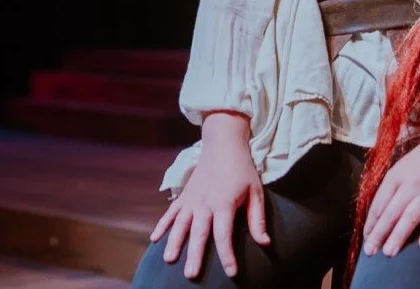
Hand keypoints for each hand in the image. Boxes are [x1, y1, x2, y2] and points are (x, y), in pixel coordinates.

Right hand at [150, 112, 269, 278]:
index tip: (230, 272)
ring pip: (180, 224)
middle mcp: (205, 203)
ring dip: (174, 242)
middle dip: (194, 254)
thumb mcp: (256, 192)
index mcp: (224, 203)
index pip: (224, 234)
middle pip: (199, 233)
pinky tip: (154, 239)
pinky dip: (162, 225)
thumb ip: (257, 219)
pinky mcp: (184, 195)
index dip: (227, 254)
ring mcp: (191, 199)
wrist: (223, 144)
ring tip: (169, 260)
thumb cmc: (242, 169)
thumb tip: (265, 243)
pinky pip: (171, 212)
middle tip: (191, 274)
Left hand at [363, 115, 419, 256]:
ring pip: (411, 216)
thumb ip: (390, 189)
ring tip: (389, 252)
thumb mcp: (400, 168)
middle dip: (379, 233)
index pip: (378, 203)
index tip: (366, 238)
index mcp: (395, 177)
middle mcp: (410, 185)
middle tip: (371, 251)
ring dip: (398, 235)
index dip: (371, 222)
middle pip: (391, 212)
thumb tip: (377, 213)